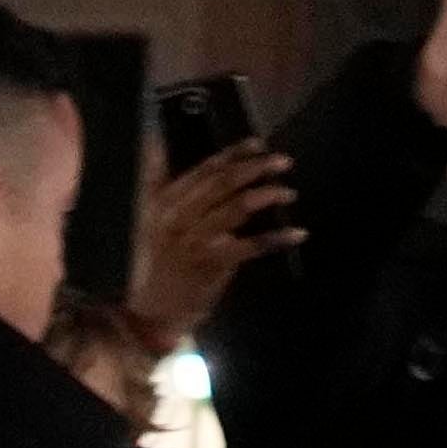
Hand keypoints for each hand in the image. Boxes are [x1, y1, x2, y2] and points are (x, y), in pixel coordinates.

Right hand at [125, 140, 298, 345]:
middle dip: (256, 168)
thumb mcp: (148, 215)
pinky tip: (298, 234)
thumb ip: (155, 177)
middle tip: (283, 162)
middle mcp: (178, 216)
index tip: (258, 144)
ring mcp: (196, 240)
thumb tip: (155, 137)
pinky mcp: (213, 263)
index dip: (233, 154)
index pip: (205, 169)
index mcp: (165, 201)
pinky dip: (276, 239)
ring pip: (237, 207)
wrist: (152, 310)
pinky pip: (251, 245)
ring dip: (268, 196)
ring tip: (289, 192)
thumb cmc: (156, 261)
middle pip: (224, 183)